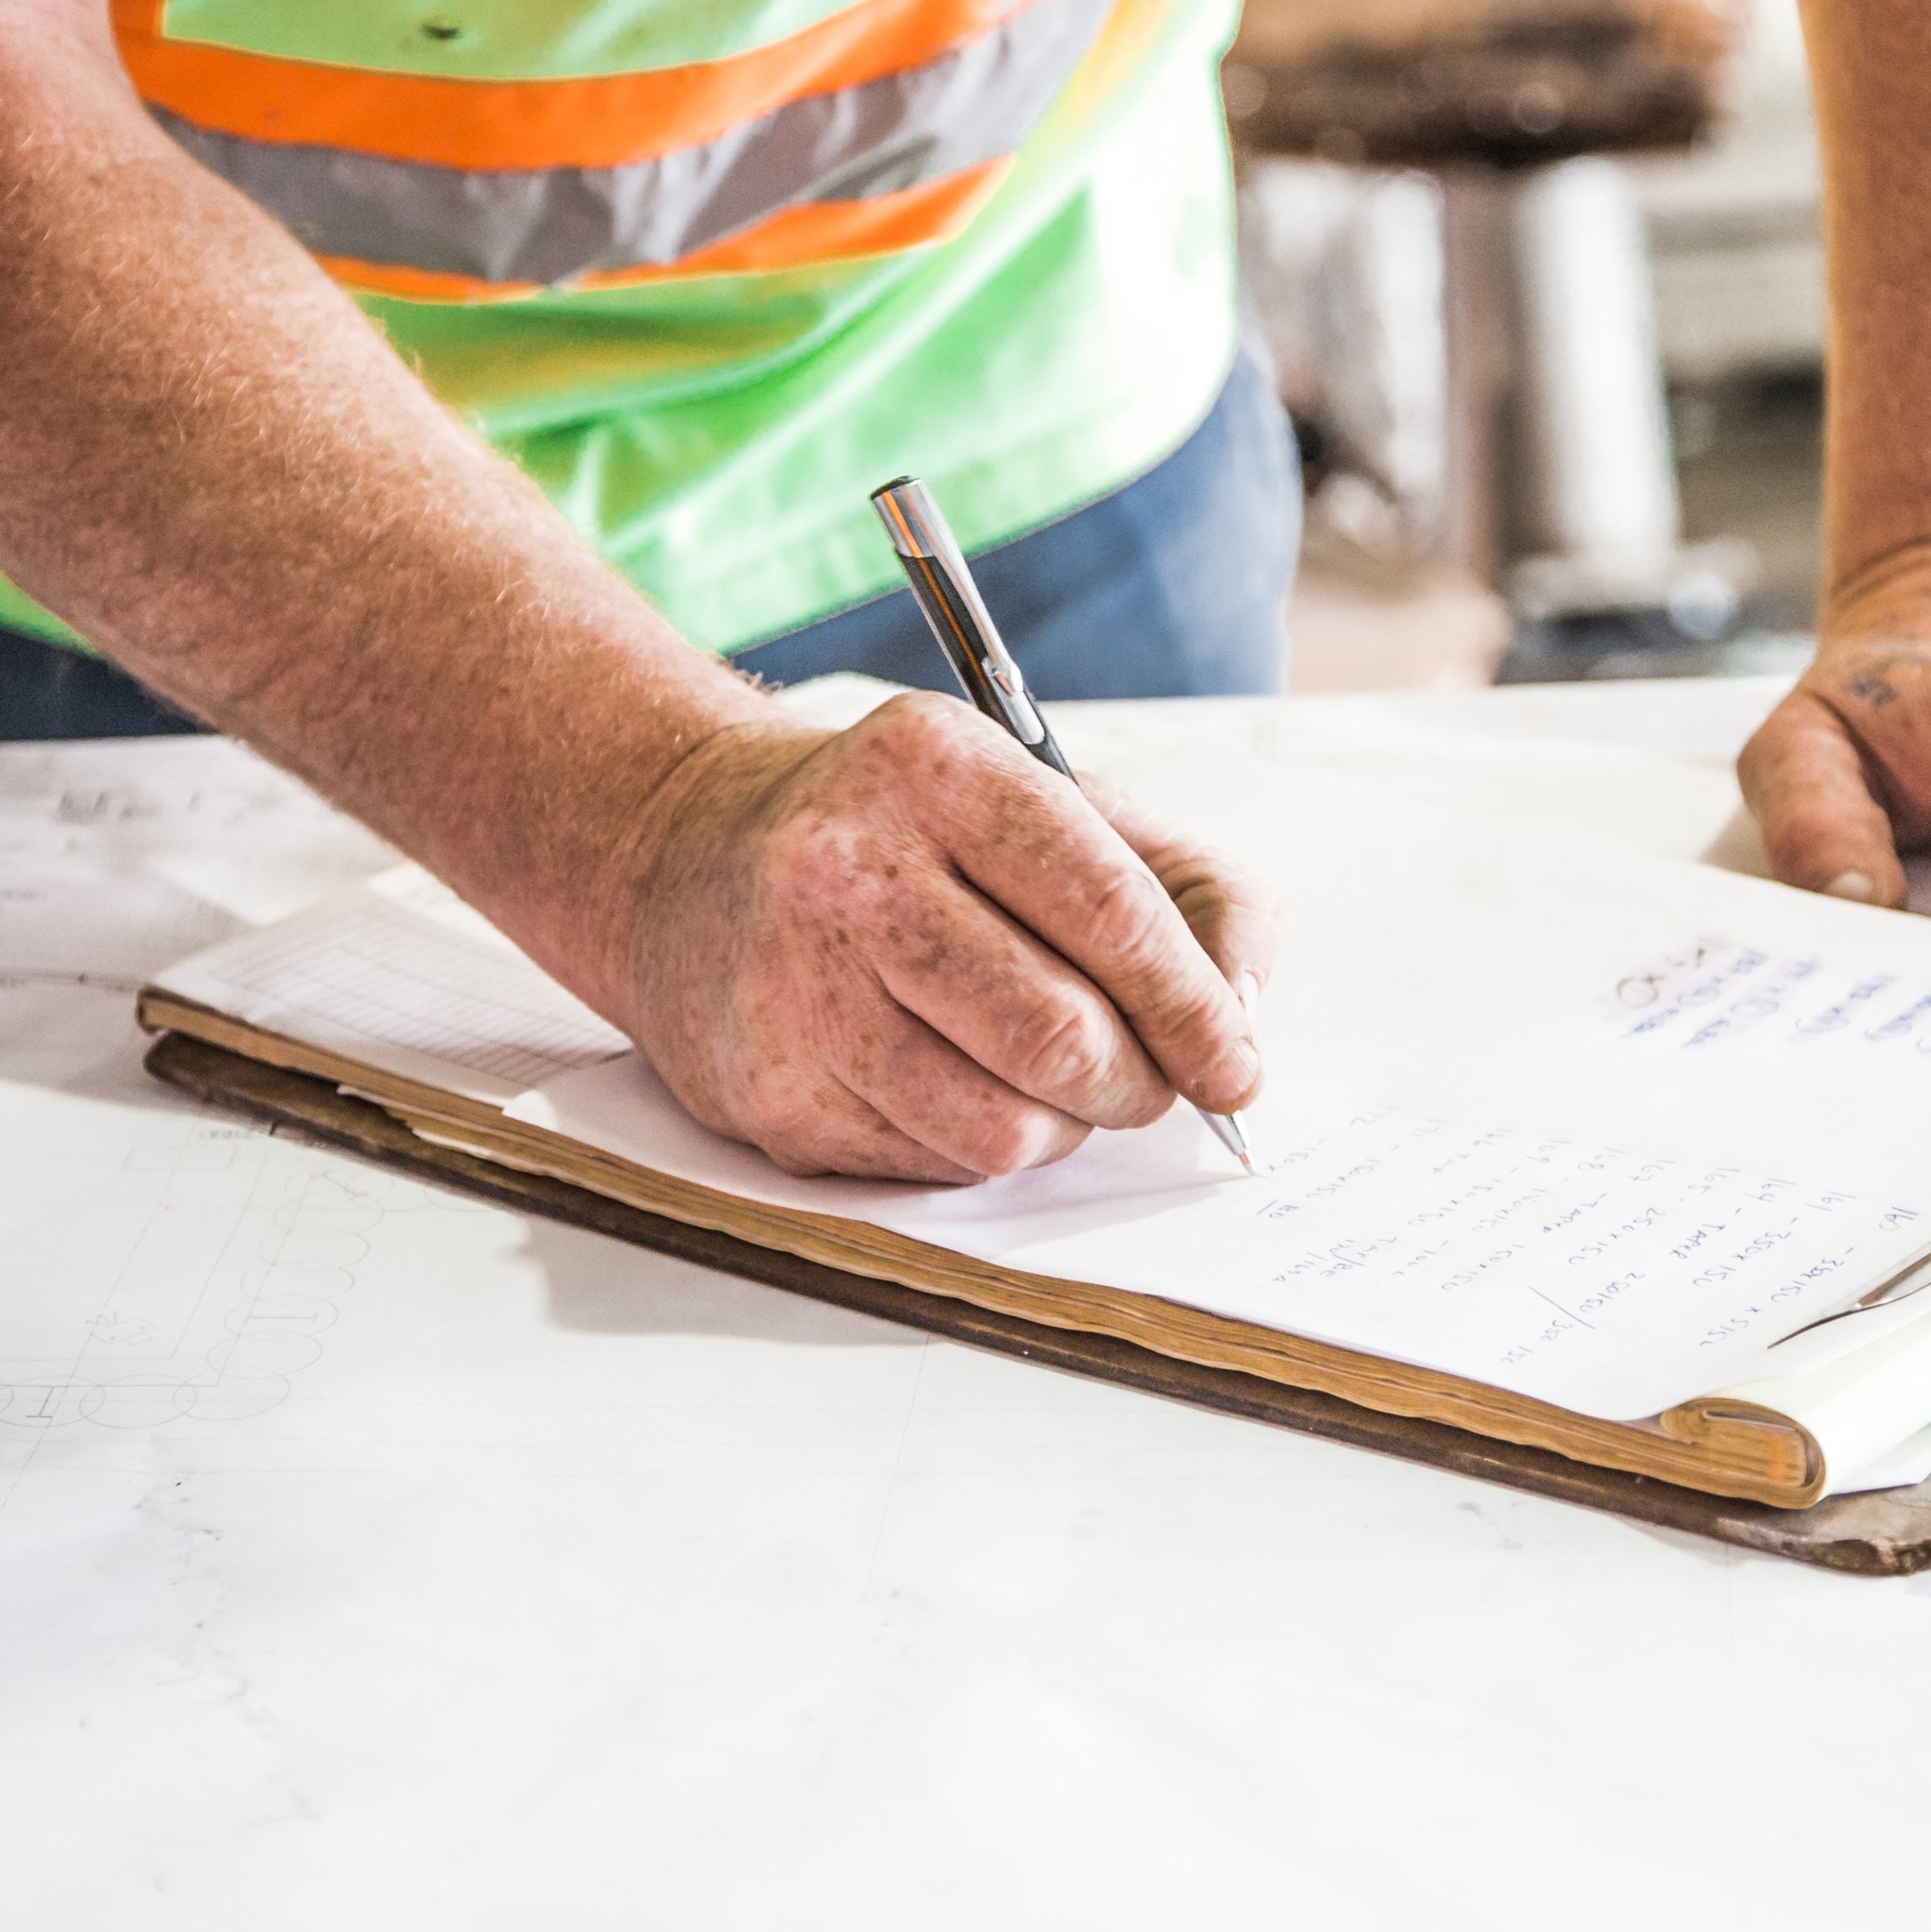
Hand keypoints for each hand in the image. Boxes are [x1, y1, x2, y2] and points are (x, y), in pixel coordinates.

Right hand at [604, 695, 1277, 1181]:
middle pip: (1060, 1036)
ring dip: (1064, 1126)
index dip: (1196, 1008)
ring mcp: (793, 986)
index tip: (1235, 1063)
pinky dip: (980, 1144)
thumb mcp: (1053, 801)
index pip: (1108, 911)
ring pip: (1002, 1128)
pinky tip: (951, 1079)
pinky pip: (933, 1166)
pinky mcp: (768, 1091)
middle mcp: (848, 867)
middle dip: (1139, 1083)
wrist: (688, 859)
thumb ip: (1187, 886)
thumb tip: (1241, 1012)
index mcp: (937, 765)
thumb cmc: (909, 837)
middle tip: (1150, 1082)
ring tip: (1050, 1077)